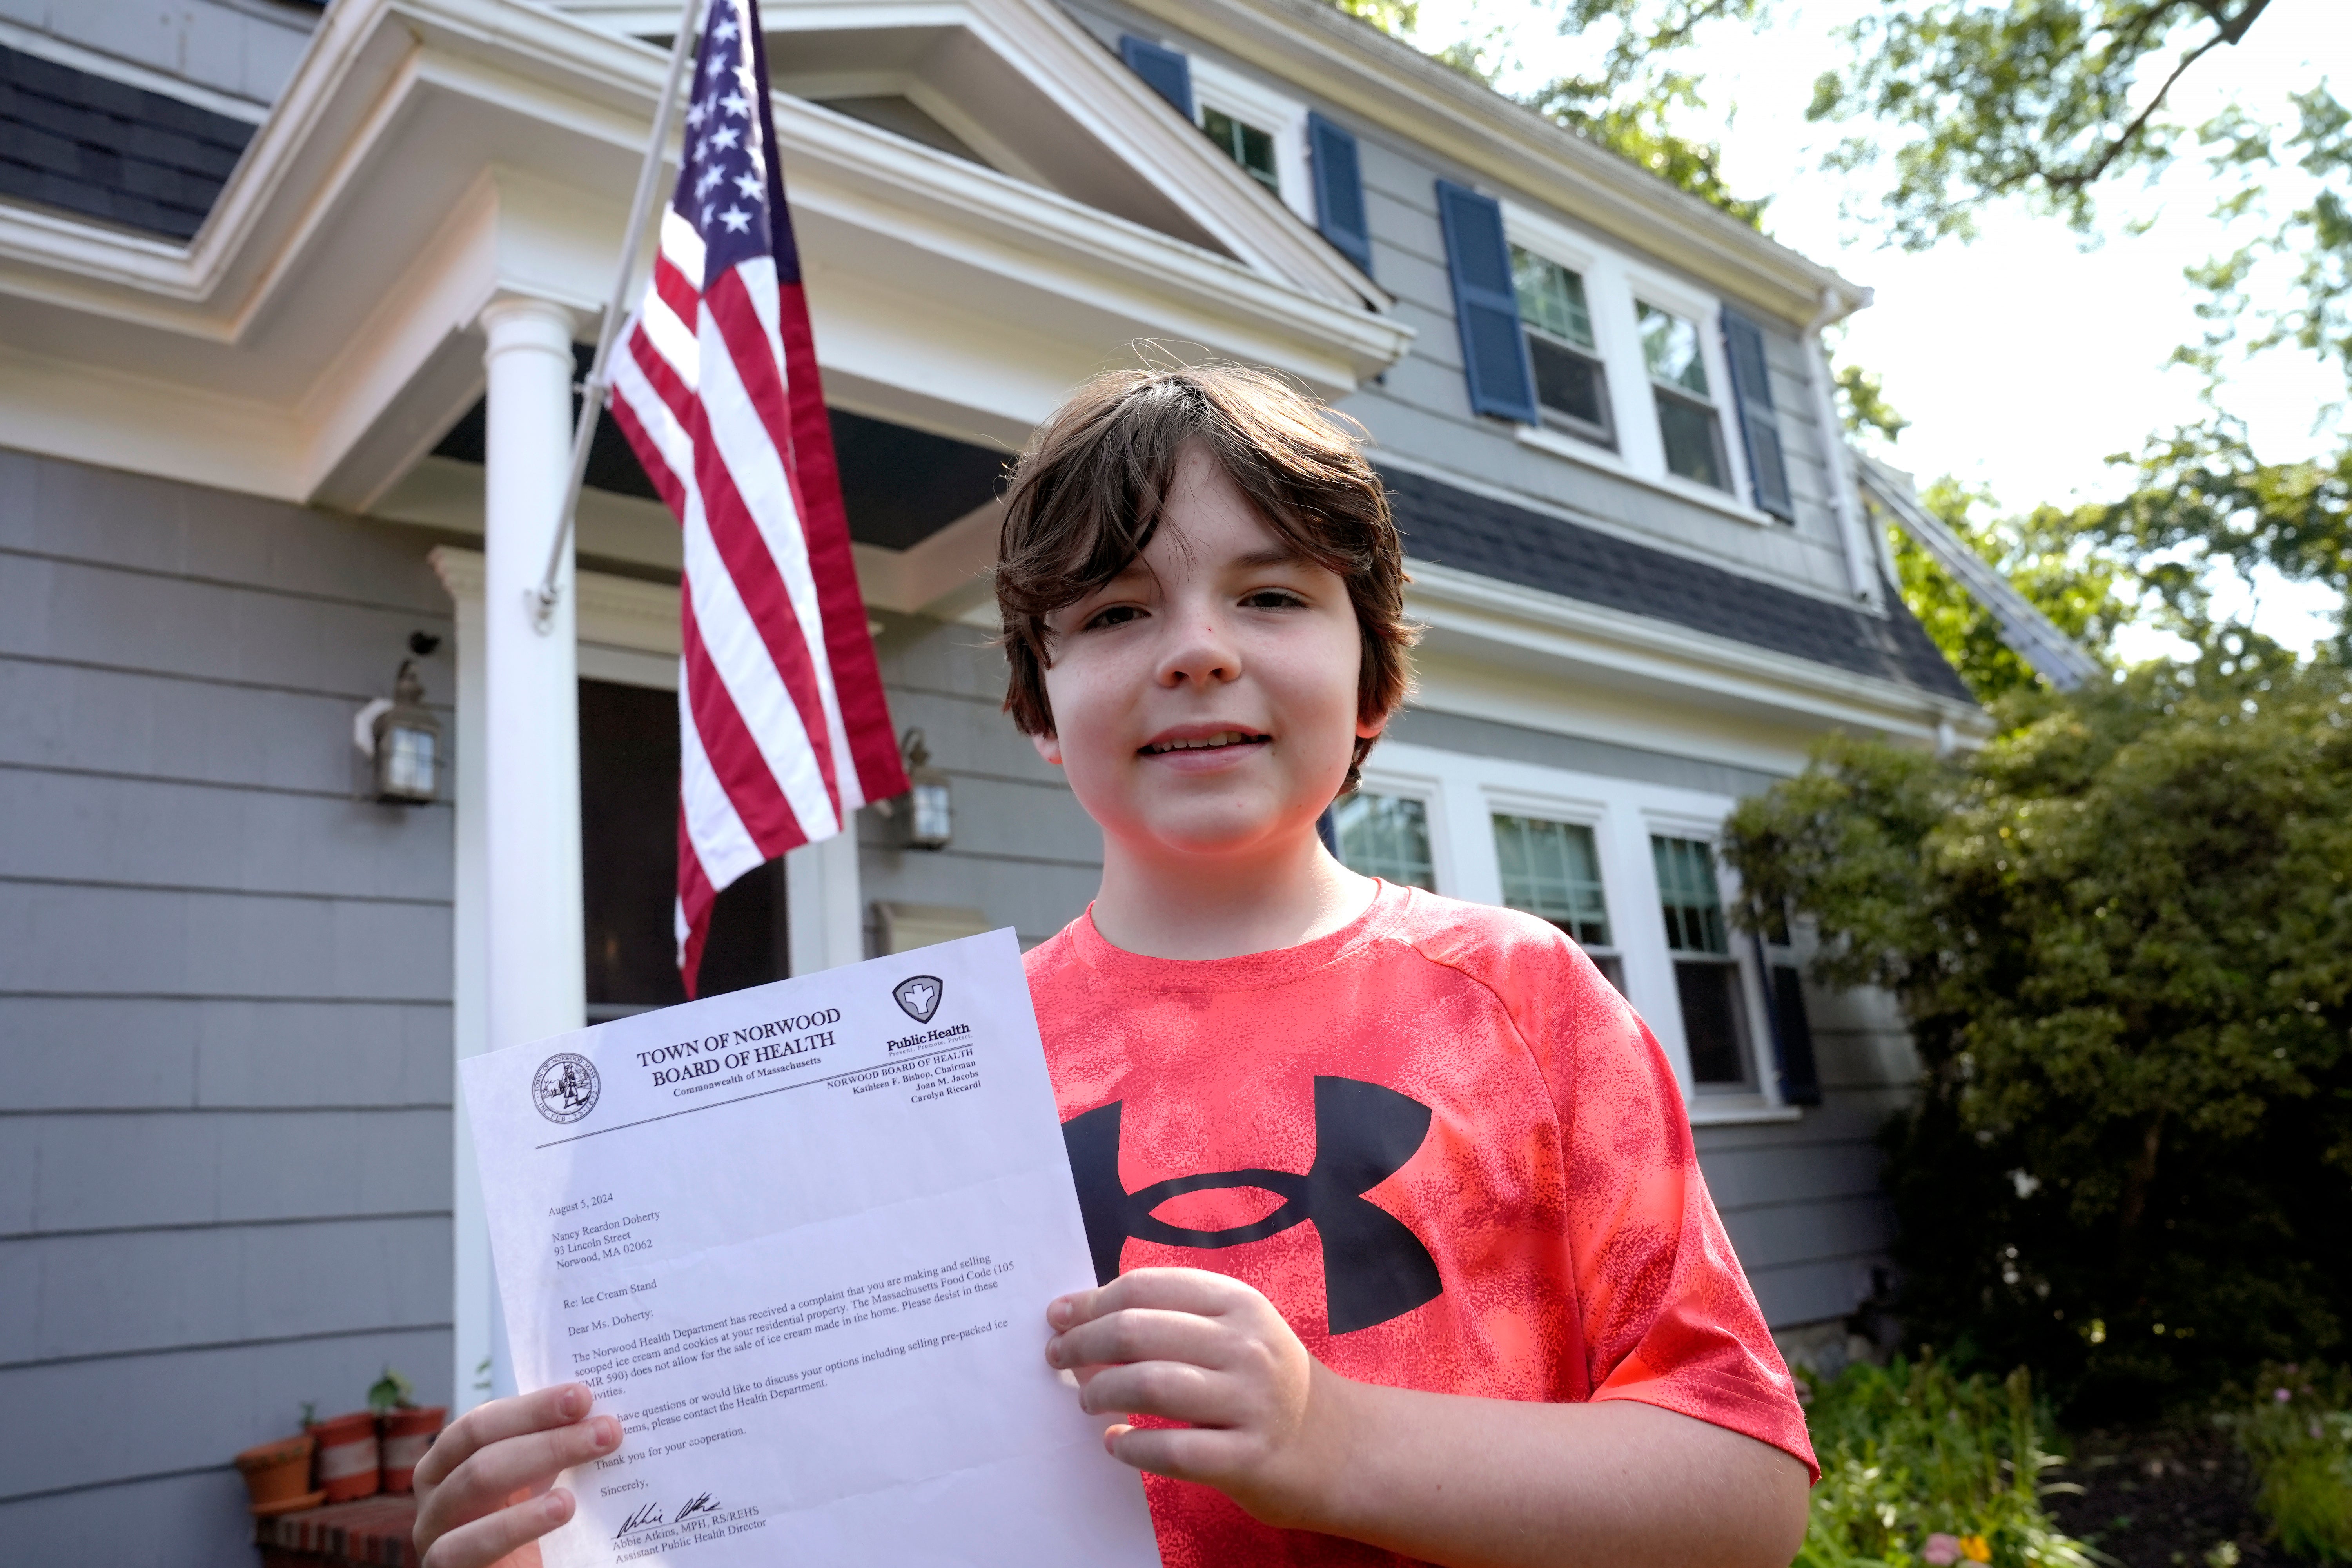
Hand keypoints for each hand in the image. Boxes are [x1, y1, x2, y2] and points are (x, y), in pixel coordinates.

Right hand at [412, 1384, 621, 1567]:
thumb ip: (558, 1452)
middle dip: (547, 1435)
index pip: (482, 1424)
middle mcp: (436, 1495)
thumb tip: (601, 1416)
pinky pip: (464, 1546)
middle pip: (478, 1448)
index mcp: (452, 1464)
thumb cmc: (537, 1538)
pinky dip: (515, 1524)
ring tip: (592, 1456)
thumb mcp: (541, 1488)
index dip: (531, 1408)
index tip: (583, 1396)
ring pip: (470, 1485)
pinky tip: (562, 1508)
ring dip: (537, 1462)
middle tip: (606, 1430)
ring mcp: (433, 1536)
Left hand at [1044, 1267, 1352, 1528]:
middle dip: (1083, 1343)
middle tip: (1059, 1358)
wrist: (1343, 1447)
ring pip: (1150, 1384)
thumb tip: (1085, 1325)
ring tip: (1087, 1401)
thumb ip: (1174, 1321)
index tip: (1060, 1315)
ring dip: (1101, 1392)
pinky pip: (1172, 1451)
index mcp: (1239, 1304)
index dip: (1092, 1299)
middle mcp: (1246, 1346)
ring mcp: (1251, 1402)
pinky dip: (1132, 1448)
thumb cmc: (1271, 1384)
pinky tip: (1116, 1444)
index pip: (1147, 1286)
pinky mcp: (1248, 1459)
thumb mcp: (1238, 1333)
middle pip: (1138, 1330)